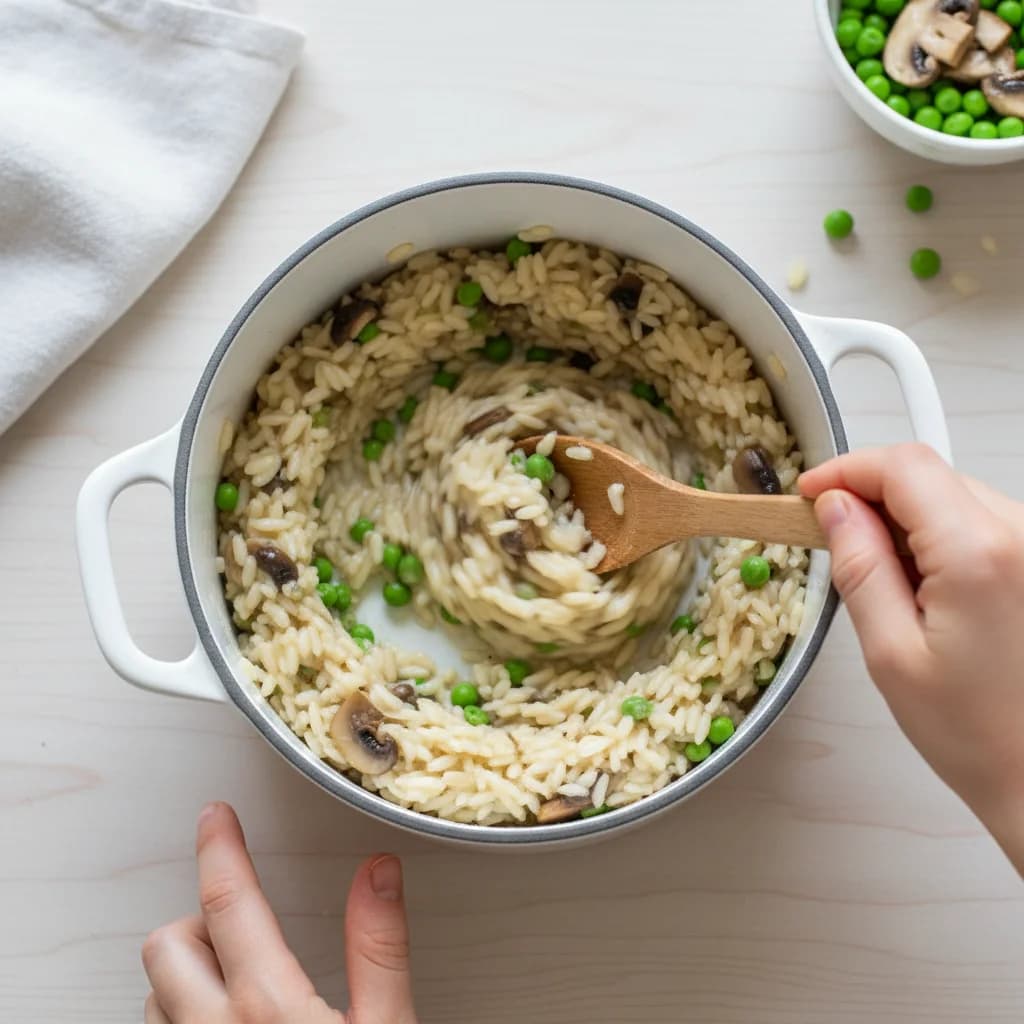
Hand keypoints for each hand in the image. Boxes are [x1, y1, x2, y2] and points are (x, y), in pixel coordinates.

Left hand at [142, 802, 416, 1022]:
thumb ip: (378, 948)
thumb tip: (379, 872)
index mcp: (267, 1006)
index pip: (228, 902)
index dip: (219, 848)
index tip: (217, 816)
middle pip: (168, 945)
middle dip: (199, 922)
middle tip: (241, 927)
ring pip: (155, 992)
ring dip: (187, 973)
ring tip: (236, 978)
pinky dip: (181, 1012)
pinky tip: (223, 1018)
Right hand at [800, 444, 1023, 875]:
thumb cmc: (976, 732)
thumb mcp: (890, 653)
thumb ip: (859, 567)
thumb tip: (835, 509)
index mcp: (979, 554)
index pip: (903, 467)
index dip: (846, 470)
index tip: (809, 493)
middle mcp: (1021, 538)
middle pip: (930, 474)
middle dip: (873, 494)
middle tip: (833, 537)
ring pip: (955, 495)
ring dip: (908, 517)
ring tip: (886, 579)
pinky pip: (982, 522)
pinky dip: (942, 536)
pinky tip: (926, 586)